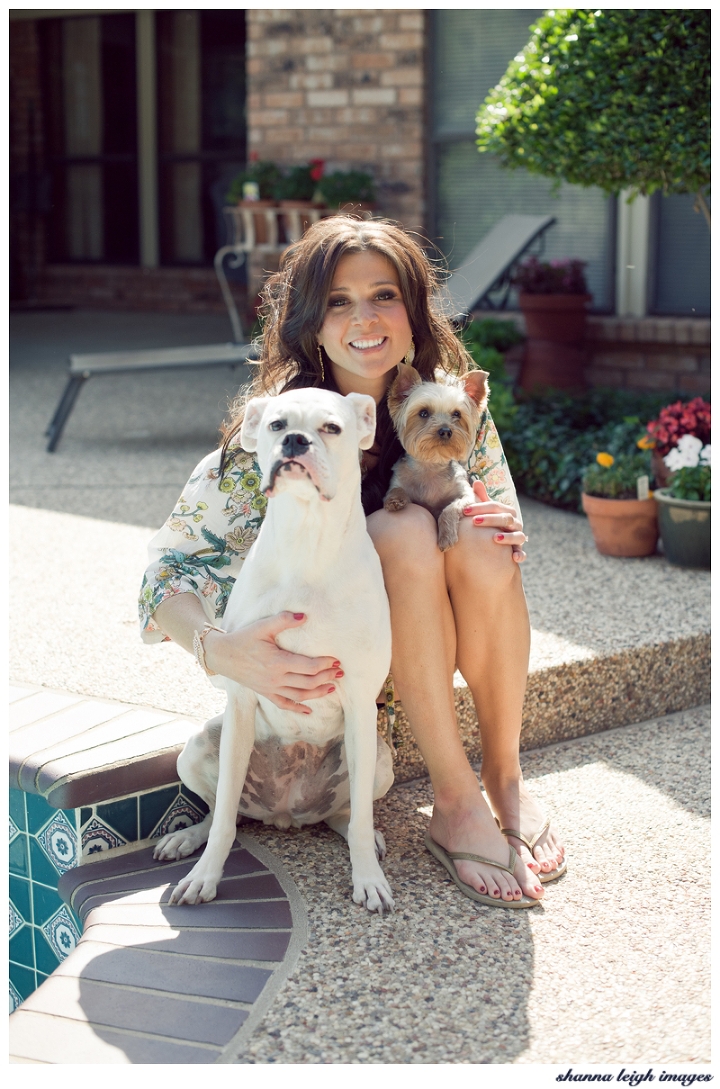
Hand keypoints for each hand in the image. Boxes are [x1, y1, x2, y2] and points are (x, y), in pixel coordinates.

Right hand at [203, 611, 341, 714]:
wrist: (221, 655)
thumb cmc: (242, 638)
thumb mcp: (262, 626)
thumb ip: (283, 620)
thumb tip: (304, 616)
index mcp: (278, 662)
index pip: (308, 666)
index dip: (325, 664)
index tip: (336, 660)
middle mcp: (276, 678)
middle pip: (308, 682)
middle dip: (326, 678)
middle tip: (340, 673)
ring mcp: (271, 688)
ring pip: (300, 696)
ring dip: (318, 693)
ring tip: (332, 688)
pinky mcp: (265, 693)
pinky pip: (284, 704)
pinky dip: (298, 709)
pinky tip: (309, 710)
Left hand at [463, 480, 526, 563]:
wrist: (502, 545)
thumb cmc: (492, 525)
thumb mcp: (487, 512)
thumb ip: (482, 498)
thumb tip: (475, 480)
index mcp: (507, 512)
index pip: (495, 506)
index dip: (480, 506)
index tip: (465, 510)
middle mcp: (515, 524)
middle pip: (506, 519)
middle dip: (490, 519)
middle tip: (475, 521)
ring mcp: (519, 537)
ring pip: (518, 535)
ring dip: (507, 537)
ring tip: (494, 538)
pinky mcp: (519, 551)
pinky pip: (522, 553)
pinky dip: (520, 555)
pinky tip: (513, 558)